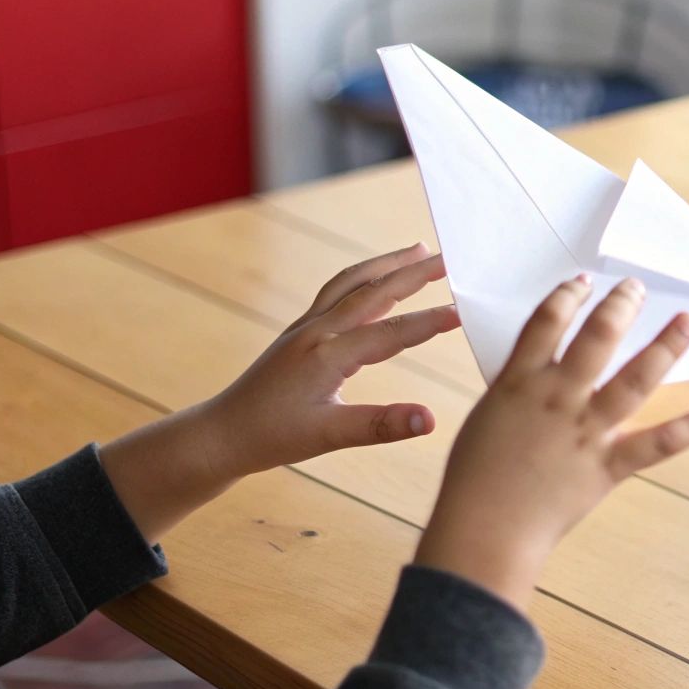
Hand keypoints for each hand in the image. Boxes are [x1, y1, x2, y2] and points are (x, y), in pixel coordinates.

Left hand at [101, 243, 459, 541]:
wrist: (223, 433)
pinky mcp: (300, 330)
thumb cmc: (272, 437)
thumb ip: (381, 425)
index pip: (390, 333)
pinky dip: (364, 276)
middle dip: (414, 273)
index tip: (465, 310)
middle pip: (373, 291)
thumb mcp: (328, 437)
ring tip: (420, 251)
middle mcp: (317, 331)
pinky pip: (338, 290)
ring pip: (352, 282)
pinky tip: (377, 278)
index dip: (429, 322)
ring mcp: (306, 326)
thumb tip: (430, 419)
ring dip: (388, 264)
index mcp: (326, 355)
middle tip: (452, 258)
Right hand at [414, 275, 688, 611]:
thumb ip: (517, 388)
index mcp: (519, 382)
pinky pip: (655, 445)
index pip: (546, 322)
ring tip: (688, 321)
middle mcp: (558, 398)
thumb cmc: (475, 475)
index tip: (584, 282)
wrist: (485, 530)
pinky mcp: (607, 466)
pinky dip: (688, 430)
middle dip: (621, 307)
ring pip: (634, 381)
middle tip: (638, 287)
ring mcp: (586, 432)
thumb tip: (539, 366)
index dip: (567, 296)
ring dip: (665, 347)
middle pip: (597, 338)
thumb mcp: (487, 416)